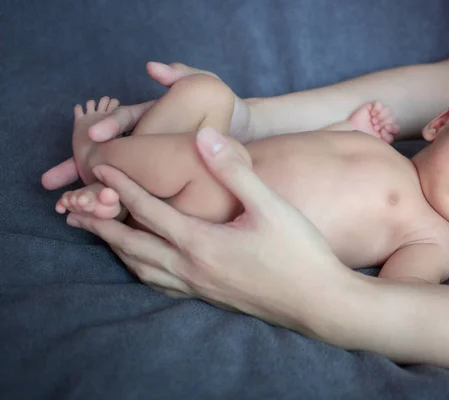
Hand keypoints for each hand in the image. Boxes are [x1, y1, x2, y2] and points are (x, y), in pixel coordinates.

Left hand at [64, 127, 348, 328]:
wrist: (320, 302)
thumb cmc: (299, 252)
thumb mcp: (270, 206)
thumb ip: (234, 170)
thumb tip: (203, 138)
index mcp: (201, 243)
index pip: (149, 210)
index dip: (122, 187)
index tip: (99, 169)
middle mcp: (192, 268)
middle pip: (132, 245)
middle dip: (101, 226)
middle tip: (73, 212)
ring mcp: (200, 287)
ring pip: (143, 270)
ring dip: (118, 250)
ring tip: (102, 237)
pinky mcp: (212, 297)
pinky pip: (163, 285)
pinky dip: (143, 272)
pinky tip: (148, 269)